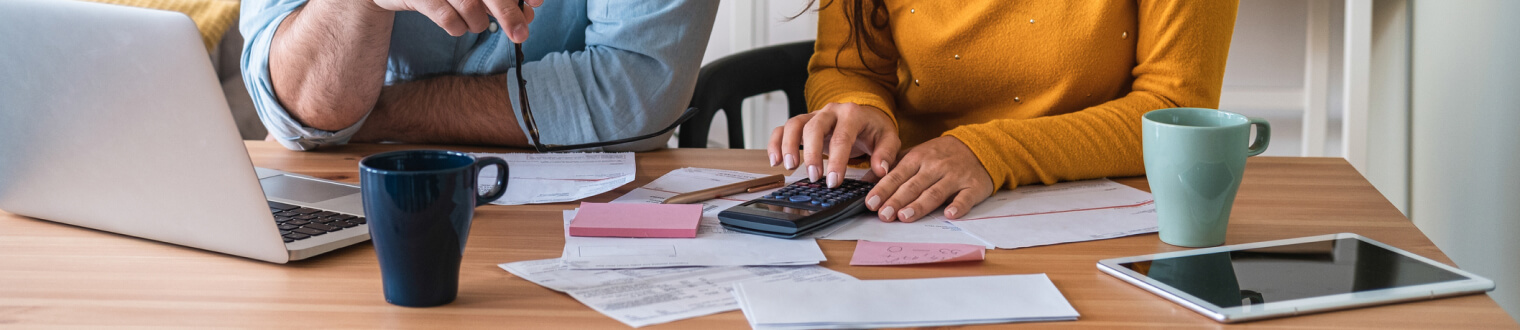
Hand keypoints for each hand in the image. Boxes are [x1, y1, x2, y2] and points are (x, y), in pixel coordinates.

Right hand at [369, 0, 541, 40]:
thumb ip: (502, 0)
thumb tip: (530, 12)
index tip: (536, 3)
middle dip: (508, 13)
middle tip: (521, 34)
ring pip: (470, 6)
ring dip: (478, 23)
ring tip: (474, 23)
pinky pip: (447, 18)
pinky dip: (457, 27)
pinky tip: (457, 25)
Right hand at [767, 102, 899, 187]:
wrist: (865, 116)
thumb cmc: (874, 129)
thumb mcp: (888, 138)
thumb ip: (886, 153)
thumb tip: (880, 170)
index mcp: (852, 114)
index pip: (842, 136)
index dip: (836, 160)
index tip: (833, 181)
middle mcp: (830, 111)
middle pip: (814, 127)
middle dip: (812, 154)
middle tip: (814, 177)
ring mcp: (814, 115)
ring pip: (794, 124)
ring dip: (788, 145)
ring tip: (790, 167)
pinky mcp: (803, 123)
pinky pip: (783, 128)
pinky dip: (775, 142)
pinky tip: (775, 161)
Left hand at [865, 136, 993, 222]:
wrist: (978, 146)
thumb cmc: (940, 155)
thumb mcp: (915, 155)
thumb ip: (892, 167)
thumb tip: (865, 181)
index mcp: (918, 158)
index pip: (897, 175)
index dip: (883, 189)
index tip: (870, 202)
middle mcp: (935, 167)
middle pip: (913, 186)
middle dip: (896, 200)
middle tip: (883, 215)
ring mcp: (955, 176)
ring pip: (935, 192)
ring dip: (920, 205)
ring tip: (905, 216)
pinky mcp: (973, 186)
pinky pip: (965, 197)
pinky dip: (958, 205)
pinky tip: (949, 214)